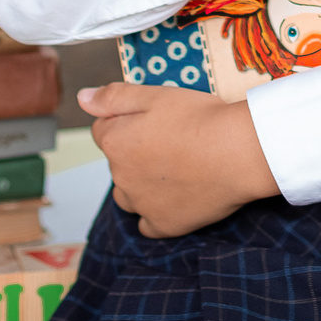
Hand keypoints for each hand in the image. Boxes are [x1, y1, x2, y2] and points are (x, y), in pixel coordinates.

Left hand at [78, 83, 279, 237]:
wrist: (239, 151)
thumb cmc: (200, 118)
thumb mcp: (155, 94)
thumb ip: (113, 97)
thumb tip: (82, 98)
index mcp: (115, 142)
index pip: (103, 130)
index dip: (127, 121)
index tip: (154, 119)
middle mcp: (120, 177)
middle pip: (117, 162)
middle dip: (134, 151)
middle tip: (171, 139)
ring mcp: (141, 204)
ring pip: (127, 195)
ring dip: (139, 184)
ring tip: (171, 169)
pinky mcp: (164, 225)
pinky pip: (147, 223)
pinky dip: (154, 213)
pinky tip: (173, 198)